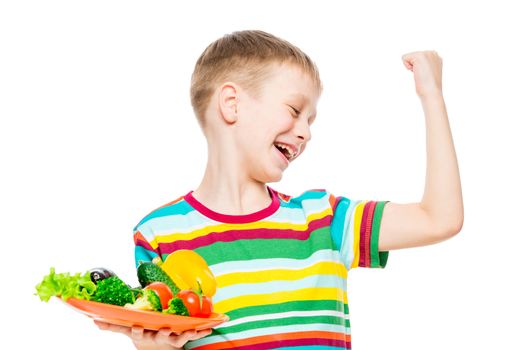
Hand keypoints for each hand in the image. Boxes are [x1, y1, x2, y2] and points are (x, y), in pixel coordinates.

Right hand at [94, 320, 211, 348]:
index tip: (137, 327)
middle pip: (159, 335)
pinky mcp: (182, 339)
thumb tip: (94, 322)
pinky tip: (210, 327)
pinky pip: (192, 334)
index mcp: (143, 334)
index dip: (137, 330)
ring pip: (178, 337)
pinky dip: (201, 331)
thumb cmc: (143, 335)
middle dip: (162, 333)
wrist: (155, 349)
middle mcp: (157, 337)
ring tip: (192, 331)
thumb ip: (114, 326)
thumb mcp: (128, 331)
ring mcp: (170, 339)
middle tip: (165, 330)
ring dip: (186, 334)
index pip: (138, 332)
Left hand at [401, 50, 442, 97]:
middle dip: (414, 66)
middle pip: (412, 56)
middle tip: (422, 75)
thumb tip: (417, 68)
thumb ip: (425, 67)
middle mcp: (433, 53)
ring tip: (420, 74)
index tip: (425, 75)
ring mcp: (427, 53)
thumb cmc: (429, 88)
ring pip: (408, 57)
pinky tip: (416, 72)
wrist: (432, 92)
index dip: (417, 67)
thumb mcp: (429, 74)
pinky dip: (407, 66)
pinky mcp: (419, 56)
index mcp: (436, 57)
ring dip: (411, 67)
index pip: (418, 58)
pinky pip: (404, 58)